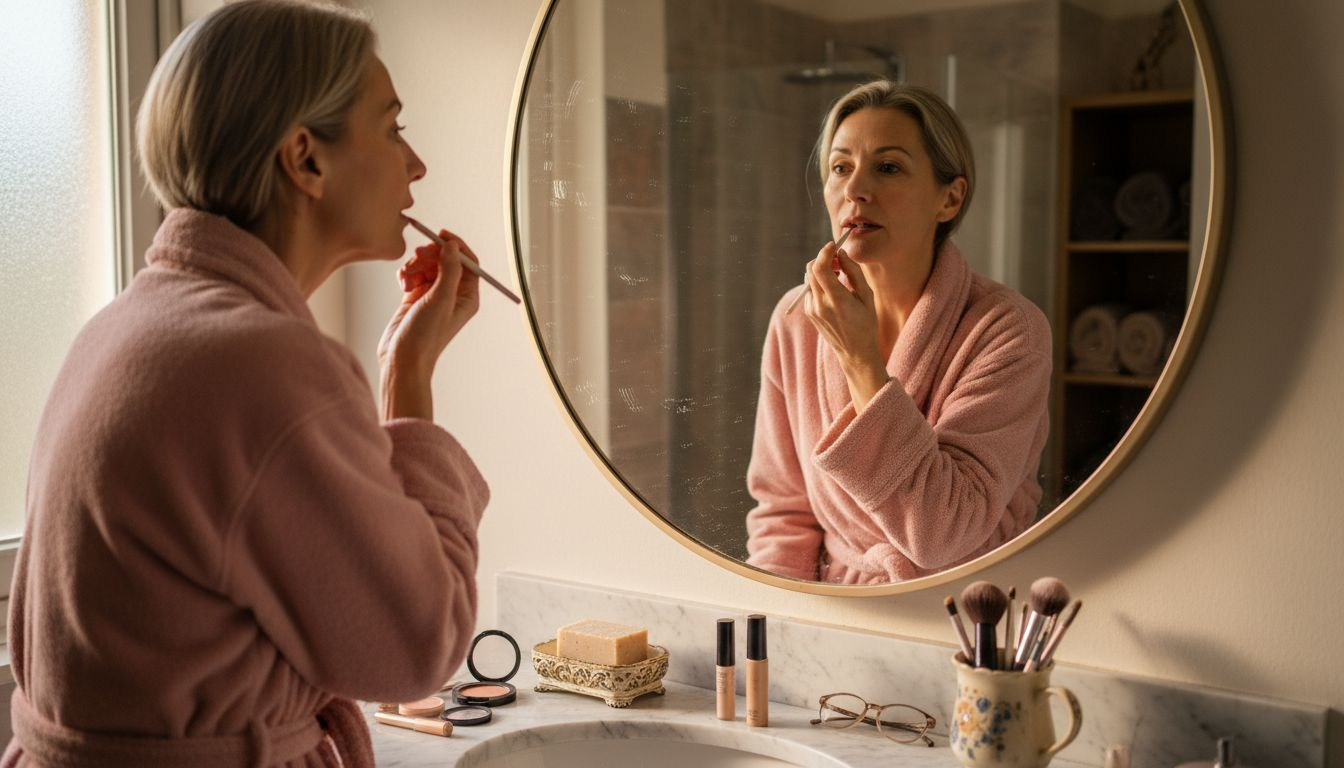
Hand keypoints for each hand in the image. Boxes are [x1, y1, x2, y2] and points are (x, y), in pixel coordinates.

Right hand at [376, 228, 480, 418]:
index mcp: (468, 296)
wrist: (401, 358)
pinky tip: (403, 284)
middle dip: (431, 255)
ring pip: (427, 265)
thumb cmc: (425, 335)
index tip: (440, 235)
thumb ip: (450, 269)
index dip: (456, 246)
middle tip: (418, 258)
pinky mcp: (416, 297)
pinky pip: (414, 274)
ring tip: (407, 278)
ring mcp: (434, 295)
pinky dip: (407, 274)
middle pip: (445, 259)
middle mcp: (453, 295)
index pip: (468, 261)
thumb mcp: (441, 298)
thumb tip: (453, 246)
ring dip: (416, 265)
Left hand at [802, 243, 889, 409]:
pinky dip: (819, 282)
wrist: (855, 352)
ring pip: (809, 278)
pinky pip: (810, 289)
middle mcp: (820, 304)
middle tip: (837, 260)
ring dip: (821, 270)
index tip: (833, 245)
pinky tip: (833, 288)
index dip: (825, 252)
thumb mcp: (866, 296)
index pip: (821, 268)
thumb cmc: (866, 323)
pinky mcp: (809, 312)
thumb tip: (841, 253)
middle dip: (823, 259)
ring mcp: (812, 309)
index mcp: (836, 300)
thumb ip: (853, 272)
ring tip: (838, 274)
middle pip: (811, 269)